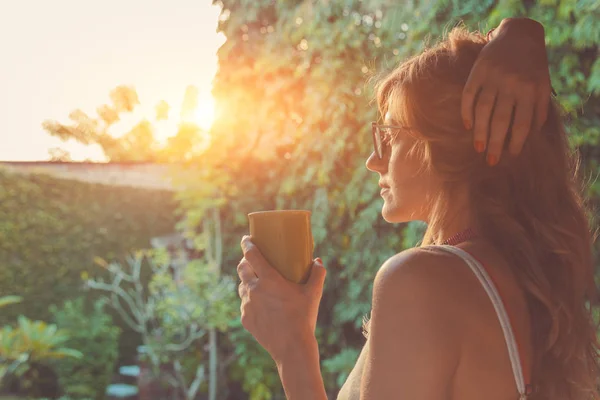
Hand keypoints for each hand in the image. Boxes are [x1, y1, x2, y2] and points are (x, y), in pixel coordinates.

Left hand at [237, 235, 326, 363]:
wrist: (292, 348)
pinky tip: (258, 302)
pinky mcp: (245, 319)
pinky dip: (249, 300)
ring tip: (255, 281)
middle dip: (245, 261)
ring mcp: (247, 305)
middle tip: (252, 260)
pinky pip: (244, 304)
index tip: (246, 239)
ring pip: (241, 286)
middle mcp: (254, 290)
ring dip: (246, 280)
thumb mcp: (314, 294)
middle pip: (242, 268)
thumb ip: (317, 274)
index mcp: (269, 279)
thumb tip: (318, 261)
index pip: (251, 255)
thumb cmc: (304, 318)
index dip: (247, 244)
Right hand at [462, 18, 550, 164]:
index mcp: (529, 90)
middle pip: (501, 120)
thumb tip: (530, 135)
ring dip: (480, 132)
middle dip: (495, 143)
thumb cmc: (532, 66)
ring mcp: (492, 78)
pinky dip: (467, 112)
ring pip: (483, 110)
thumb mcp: (543, 85)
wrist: (518, 36)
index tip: (511, 155)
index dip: (517, 142)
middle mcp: (510, 85)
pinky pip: (469, 96)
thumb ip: (539, 108)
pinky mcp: (477, 72)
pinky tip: (467, 126)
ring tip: (478, 148)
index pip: (522, 123)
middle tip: (491, 161)